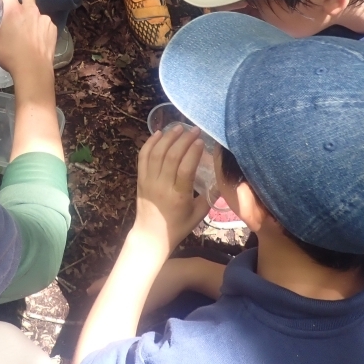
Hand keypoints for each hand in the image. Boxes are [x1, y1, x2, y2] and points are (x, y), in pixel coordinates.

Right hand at [0, 0, 55, 82]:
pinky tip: (35, 36)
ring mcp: (44, 19)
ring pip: (36, 10)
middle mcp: (30, 11)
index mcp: (14, 11)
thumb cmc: (10, 56)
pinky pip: (44, 22)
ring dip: (30, 12)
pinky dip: (39, 25)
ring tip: (25, 23)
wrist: (34, 70)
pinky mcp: (52, 28)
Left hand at [132, 125, 209, 255]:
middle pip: (171, 156)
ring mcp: (148, 181)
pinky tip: (159, 133)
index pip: (185, 169)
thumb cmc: (178, 226)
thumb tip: (223, 177)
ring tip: (179, 127)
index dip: (193, 152)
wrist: (151, 235)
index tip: (201, 141)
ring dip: (168, 138)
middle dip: (183, 140)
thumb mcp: (199, 214)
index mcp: (179, 196)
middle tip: (194, 130)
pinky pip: (143, 157)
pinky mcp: (140, 179)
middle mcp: (162, 186)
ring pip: (156, 153)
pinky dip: (150, 143)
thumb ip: (210, 195)